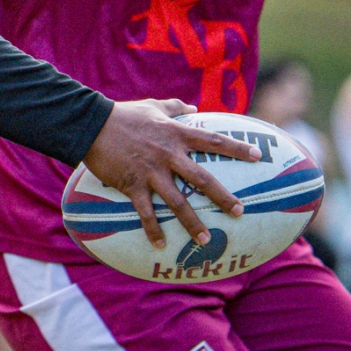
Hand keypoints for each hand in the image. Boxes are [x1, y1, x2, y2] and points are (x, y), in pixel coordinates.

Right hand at [83, 98, 259, 249]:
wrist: (92, 125)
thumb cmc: (123, 114)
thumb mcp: (153, 106)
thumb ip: (175, 107)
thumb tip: (193, 107)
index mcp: (176, 134)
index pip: (213, 141)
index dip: (237, 148)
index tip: (258, 157)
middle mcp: (169, 155)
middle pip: (203, 179)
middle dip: (223, 197)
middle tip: (240, 212)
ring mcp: (151, 172)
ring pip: (178, 202)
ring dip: (193, 223)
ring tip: (205, 240)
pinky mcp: (132, 184)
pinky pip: (146, 212)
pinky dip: (153, 230)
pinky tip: (161, 245)